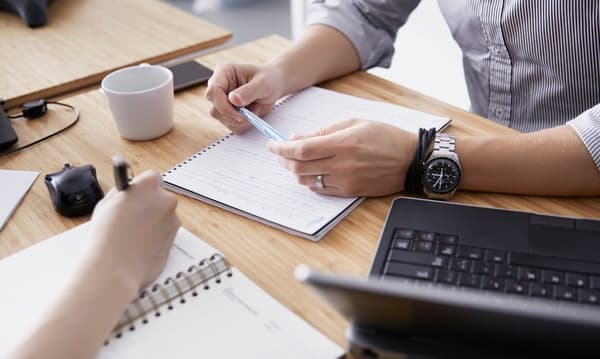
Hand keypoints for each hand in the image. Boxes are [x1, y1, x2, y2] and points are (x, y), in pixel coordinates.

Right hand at [88, 170, 180, 288]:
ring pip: (164, 216)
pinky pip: (165, 232)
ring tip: (133, 235)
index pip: (151, 177)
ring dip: (154, 222)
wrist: (114, 267)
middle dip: (149, 205)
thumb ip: (122, 193)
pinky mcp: (175, 239)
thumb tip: (128, 190)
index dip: (141, 188)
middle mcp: (165, 200)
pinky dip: (157, 236)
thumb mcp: (106, 204)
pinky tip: (140, 245)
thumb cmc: (106, 236)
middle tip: (131, 217)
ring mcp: (173, 220)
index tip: (134, 195)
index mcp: (148, 186)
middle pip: (160, 197)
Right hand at [206, 63, 284, 133]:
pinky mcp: (227, 112)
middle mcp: (219, 87)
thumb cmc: (268, 79)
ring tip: (255, 109)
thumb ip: (248, 91)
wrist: (274, 85)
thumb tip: (233, 99)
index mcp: (224, 73)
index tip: (239, 114)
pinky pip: (231, 125)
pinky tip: (252, 114)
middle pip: (215, 109)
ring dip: (240, 120)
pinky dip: (243, 124)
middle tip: (251, 115)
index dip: (223, 106)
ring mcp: (221, 101)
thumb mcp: (262, 83)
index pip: (213, 92)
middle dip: (234, 116)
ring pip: (222, 119)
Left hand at [268, 119, 417, 196]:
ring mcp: (345, 180)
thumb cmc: (385, 137)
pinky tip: (311, 172)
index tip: (272, 146)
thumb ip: (323, 131)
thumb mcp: (354, 123)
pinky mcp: (349, 191)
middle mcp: (341, 164)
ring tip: (294, 162)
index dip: (281, 149)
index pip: (301, 149)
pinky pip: (321, 190)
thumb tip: (297, 139)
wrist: (410, 160)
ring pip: (307, 180)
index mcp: (342, 143)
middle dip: (284, 160)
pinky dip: (310, 181)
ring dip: (295, 172)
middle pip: (299, 167)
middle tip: (279, 154)